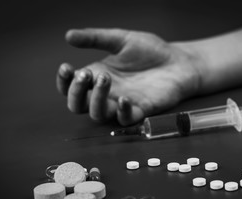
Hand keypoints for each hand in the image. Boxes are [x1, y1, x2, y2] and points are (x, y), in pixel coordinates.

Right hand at [56, 28, 200, 125]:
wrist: (178, 60)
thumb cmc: (151, 51)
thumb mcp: (121, 39)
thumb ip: (96, 38)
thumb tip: (68, 35)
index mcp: (97, 75)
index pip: (71, 86)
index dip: (64, 81)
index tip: (66, 66)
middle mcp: (106, 93)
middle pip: (78, 105)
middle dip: (77, 92)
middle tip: (88, 73)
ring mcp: (122, 103)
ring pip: (98, 115)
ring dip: (95, 100)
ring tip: (106, 78)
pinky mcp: (141, 110)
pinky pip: (125, 119)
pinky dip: (122, 112)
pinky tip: (125, 98)